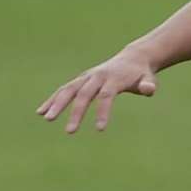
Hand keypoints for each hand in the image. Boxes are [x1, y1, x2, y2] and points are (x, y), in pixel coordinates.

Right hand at [37, 48, 158, 133]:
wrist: (132, 58)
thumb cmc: (141, 74)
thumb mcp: (149, 79)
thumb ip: (148, 85)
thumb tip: (148, 90)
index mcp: (114, 78)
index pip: (106, 96)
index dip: (103, 112)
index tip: (100, 129)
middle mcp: (97, 76)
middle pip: (84, 94)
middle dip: (76, 113)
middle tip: (70, 132)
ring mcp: (86, 77)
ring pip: (68, 90)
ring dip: (57, 104)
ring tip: (46, 118)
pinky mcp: (80, 80)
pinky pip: (64, 90)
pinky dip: (52, 100)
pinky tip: (41, 112)